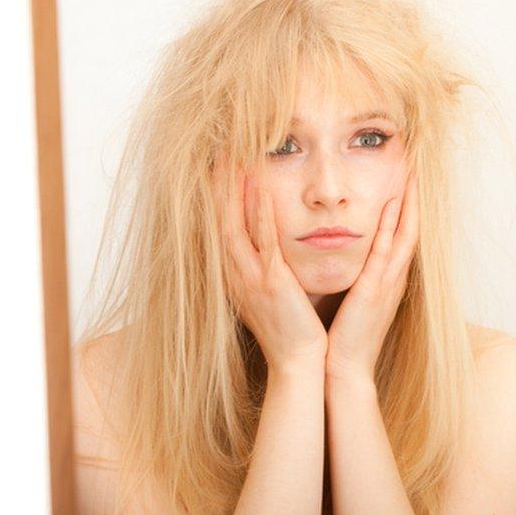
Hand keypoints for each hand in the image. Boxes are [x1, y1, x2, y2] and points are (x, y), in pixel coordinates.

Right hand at [214, 156, 327, 371]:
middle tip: (218, 152)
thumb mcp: (271, 293)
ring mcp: (251, 278)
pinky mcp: (272, 282)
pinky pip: (264, 242)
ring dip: (234, 191)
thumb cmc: (290, 329)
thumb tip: (267, 249)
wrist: (298, 362)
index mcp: (236, 276)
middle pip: (220, 219)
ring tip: (233, 159)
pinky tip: (262, 189)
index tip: (217, 167)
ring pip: (236, 225)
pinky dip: (261, 213)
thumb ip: (265, 268)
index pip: (221, 227)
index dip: (216, 196)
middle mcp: (236, 274)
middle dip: (219, 185)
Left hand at [325, 173, 419, 384]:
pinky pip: (386, 252)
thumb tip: (353, 259)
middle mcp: (395, 277)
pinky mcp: (374, 291)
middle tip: (417, 165)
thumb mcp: (356, 301)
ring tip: (413, 174)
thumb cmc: (345, 338)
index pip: (404, 234)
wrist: (344, 371)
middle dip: (415, 196)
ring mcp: (388, 284)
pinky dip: (391, 227)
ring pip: (405, 234)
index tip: (407, 178)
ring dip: (410, 203)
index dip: (408, 205)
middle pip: (412, 228)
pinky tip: (392, 205)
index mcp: (389, 279)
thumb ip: (359, 278)